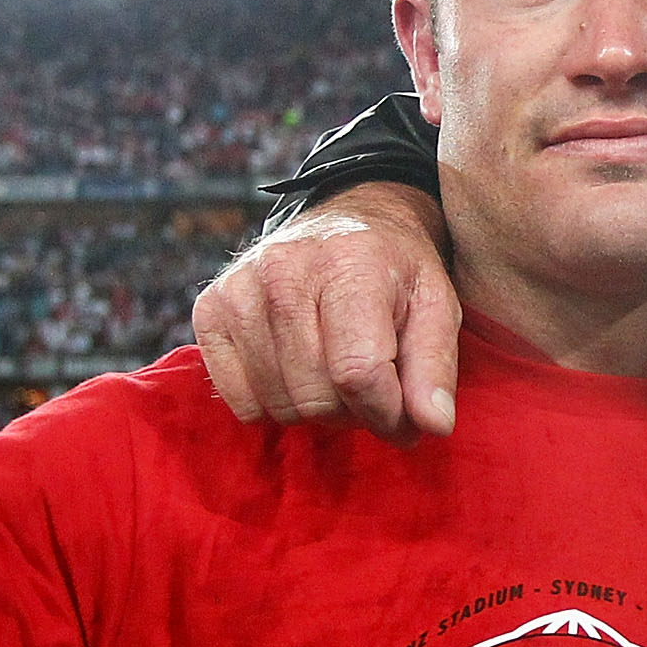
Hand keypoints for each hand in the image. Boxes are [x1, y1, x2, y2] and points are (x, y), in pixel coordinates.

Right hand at [194, 184, 460, 435]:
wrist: (345, 221)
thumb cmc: (396, 272)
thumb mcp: (436, 307)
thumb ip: (435, 367)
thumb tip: (434, 425)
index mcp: (350, 264)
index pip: (358, 373)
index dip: (386, 414)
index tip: (405, 420)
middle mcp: (284, 271)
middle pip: (316, 395)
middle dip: (354, 412)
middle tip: (371, 391)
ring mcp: (239, 290)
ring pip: (279, 404)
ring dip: (316, 410)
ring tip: (337, 378)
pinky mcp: (210, 310)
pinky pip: (240, 401)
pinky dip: (273, 403)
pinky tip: (297, 372)